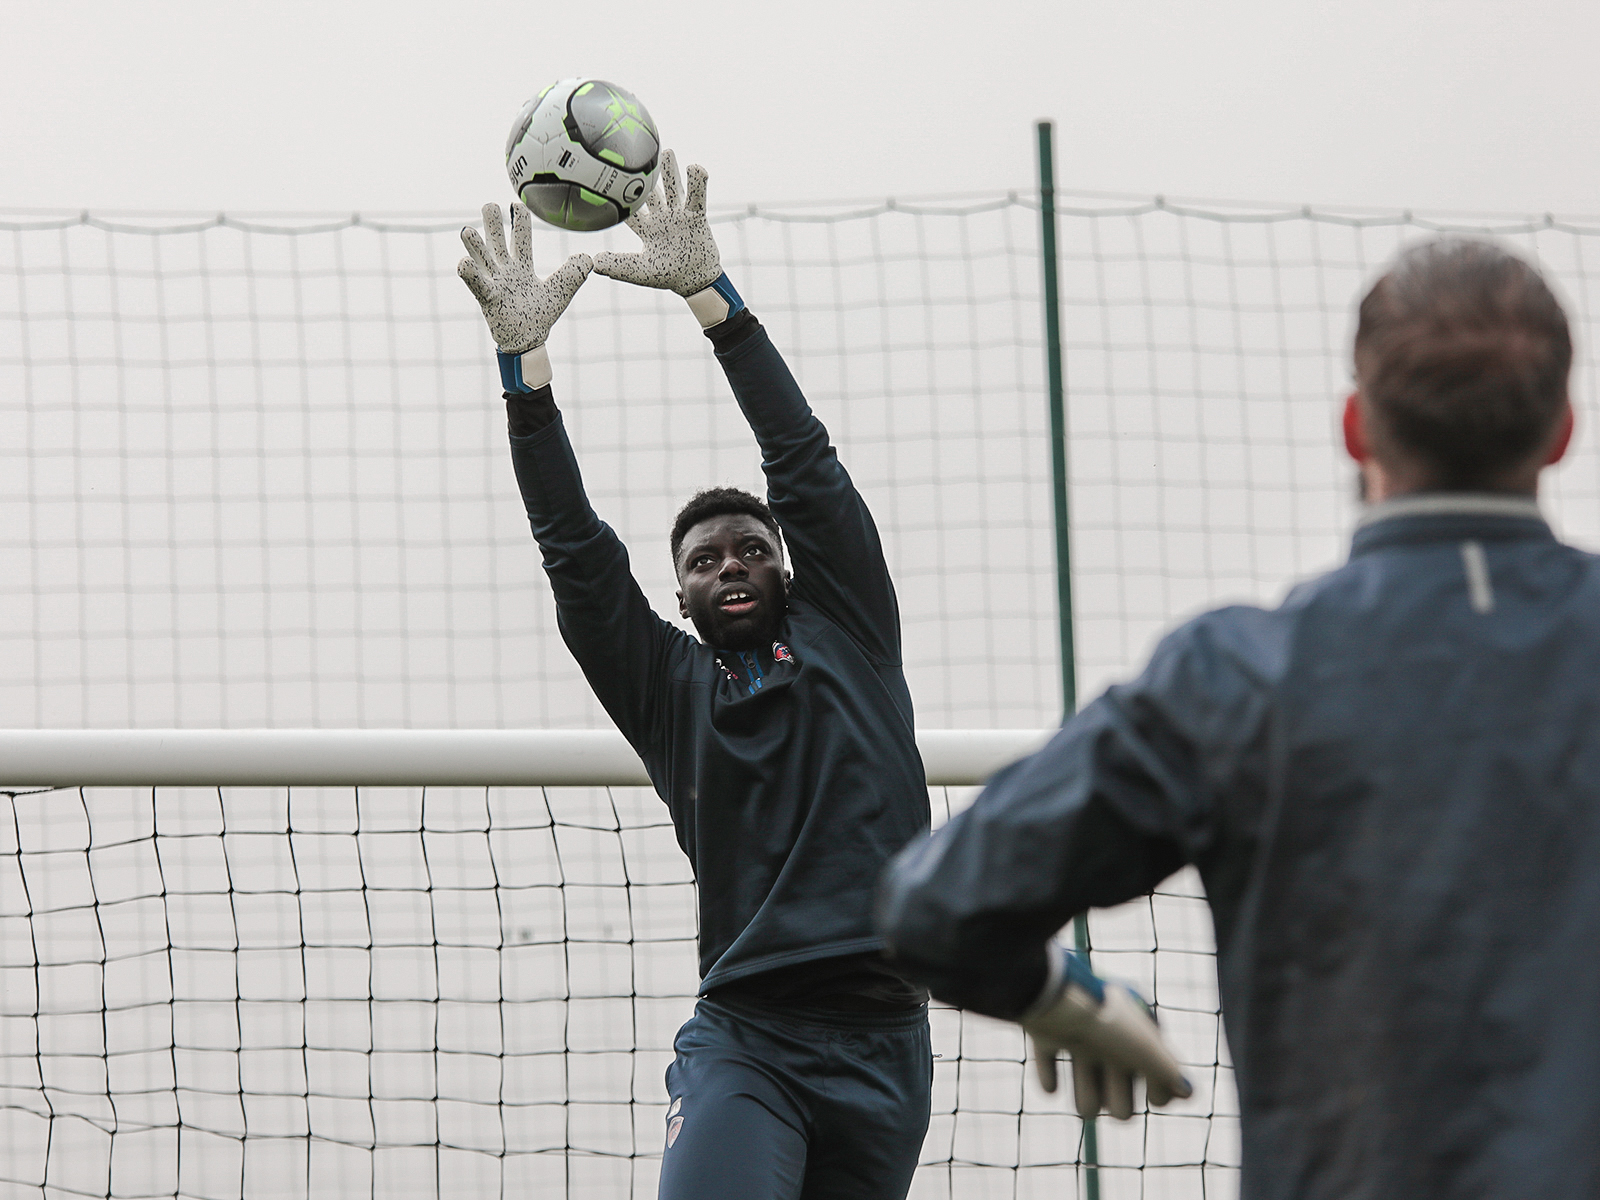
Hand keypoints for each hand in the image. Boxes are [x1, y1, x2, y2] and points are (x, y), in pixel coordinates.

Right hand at [458, 202, 591, 352]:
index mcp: (521, 266)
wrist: (529, 341)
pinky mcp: (488, 298)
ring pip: (482, 259)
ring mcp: (494, 283)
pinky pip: (476, 284)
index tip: (516, 204)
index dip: (519, 220)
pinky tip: (463, 263)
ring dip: (473, 245)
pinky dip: (469, 274)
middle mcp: (505, 270)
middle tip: (489, 205)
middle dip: (492, 224)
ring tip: (466, 230)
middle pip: (496, 241)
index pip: (520, 237)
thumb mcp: (561, 291)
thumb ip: (573, 274)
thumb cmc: (540, 316)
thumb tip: (588, 258)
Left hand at [592, 149, 722, 297]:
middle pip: (652, 193)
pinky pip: (697, 196)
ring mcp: (679, 216)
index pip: (630, 210)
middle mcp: (662, 218)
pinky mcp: (697, 217)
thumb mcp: (639, 271)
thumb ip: (619, 265)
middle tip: (636, 154)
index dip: (618, 197)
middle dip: (645, 176)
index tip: (606, 179)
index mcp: (648, 229)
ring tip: (667, 152)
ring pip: (674, 189)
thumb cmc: (668, 277)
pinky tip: (696, 167)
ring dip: (671, 171)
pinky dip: (698, 182)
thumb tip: (594, 263)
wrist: (695, 282)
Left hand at [1023, 945, 1191, 1120]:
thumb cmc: (1108, 1024)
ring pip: (1086, 1094)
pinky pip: (1048, 1077)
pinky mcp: (1045, 1035)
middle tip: (1116, 1102)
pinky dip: (1050, 1080)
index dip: (1159, 1090)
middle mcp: (1108, 1032)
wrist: (1056, 996)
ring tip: (1084, 1098)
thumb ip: (1170, 1073)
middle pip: (1121, 1095)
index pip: (1156, 1072)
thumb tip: (1189, 1093)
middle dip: (1120, 1102)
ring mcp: (1076, 1035)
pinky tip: (1054, 1083)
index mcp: (1136, 1029)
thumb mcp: (1147, 1050)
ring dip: (1086, 1098)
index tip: (1156, 1098)